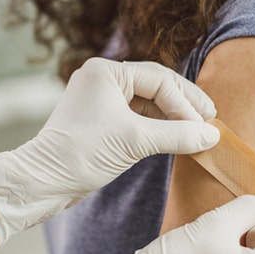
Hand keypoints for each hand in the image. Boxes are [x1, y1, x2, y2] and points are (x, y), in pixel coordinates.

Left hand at [0, 58, 220, 245]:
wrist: (42, 181)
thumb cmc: (82, 154)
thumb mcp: (136, 142)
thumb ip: (178, 135)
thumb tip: (212, 135)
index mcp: (106, 72)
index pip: (159, 79)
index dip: (185, 103)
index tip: (205, 125)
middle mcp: (102, 79)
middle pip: (156, 85)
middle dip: (184, 104)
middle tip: (211, 119)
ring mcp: (100, 99)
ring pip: (148, 101)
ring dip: (172, 116)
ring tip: (198, 131)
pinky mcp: (100, 119)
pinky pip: (137, 116)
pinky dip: (158, 126)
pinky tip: (176, 137)